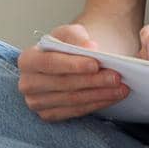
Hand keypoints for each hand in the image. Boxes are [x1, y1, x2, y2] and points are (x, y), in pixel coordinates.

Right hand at [15, 23, 129, 122]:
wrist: (67, 62)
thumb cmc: (67, 45)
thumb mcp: (70, 33)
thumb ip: (77, 37)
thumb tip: (89, 47)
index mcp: (27, 60)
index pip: (50, 63)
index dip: (74, 64)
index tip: (96, 64)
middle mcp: (27, 83)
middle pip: (63, 84)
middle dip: (93, 81)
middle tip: (116, 77)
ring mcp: (36, 102)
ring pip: (72, 100)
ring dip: (99, 94)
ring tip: (121, 88)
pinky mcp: (48, 115)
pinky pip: (75, 111)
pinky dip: (96, 104)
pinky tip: (112, 97)